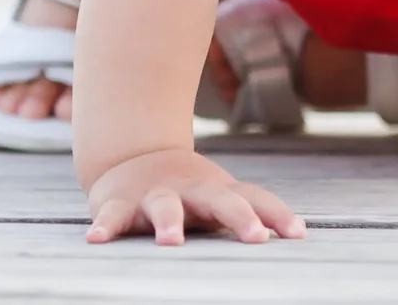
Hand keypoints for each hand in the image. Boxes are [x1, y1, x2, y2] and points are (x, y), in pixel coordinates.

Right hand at [84, 148, 305, 245]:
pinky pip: (112, 215)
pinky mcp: (120, 202)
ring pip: (165, 207)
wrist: (135, 156)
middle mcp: (191, 191)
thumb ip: (250, 213)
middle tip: (255, 238)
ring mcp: (156, 195)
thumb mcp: (219, 198)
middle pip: (220, 200)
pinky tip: (96, 239)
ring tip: (171, 243)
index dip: (276, 214)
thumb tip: (301, 235)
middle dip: (239, 217)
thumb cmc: (189, 190)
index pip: (254, 199)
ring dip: (169, 223)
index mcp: (218, 192)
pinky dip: (105, 225)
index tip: (296, 233)